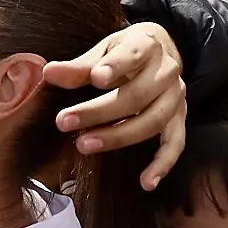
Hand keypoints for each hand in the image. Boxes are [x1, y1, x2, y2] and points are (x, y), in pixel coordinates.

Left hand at [42, 22, 186, 189]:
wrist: (162, 51)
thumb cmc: (126, 52)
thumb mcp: (104, 50)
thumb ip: (79, 66)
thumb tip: (49, 73)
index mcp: (147, 45)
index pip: (133, 54)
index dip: (116, 66)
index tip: (96, 78)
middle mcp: (166, 71)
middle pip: (137, 95)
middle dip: (99, 111)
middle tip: (63, 122)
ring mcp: (175, 97)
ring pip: (153, 120)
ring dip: (118, 136)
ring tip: (84, 145)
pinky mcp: (179, 119)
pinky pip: (175, 144)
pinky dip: (163, 164)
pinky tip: (145, 183)